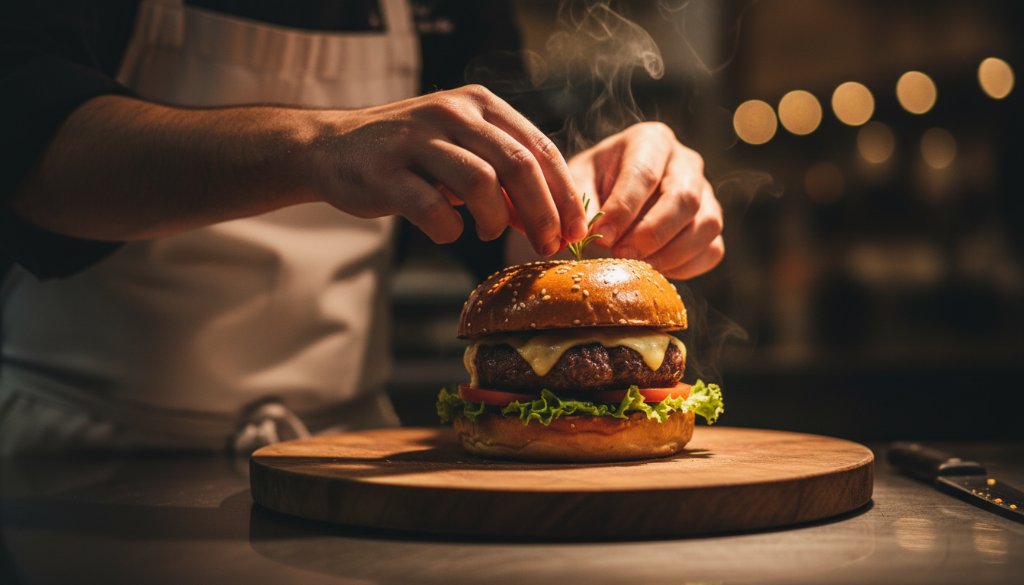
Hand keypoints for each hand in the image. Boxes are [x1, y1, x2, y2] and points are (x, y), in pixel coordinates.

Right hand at [308, 85, 586, 255]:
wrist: (333, 147)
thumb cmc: (411, 156)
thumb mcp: (462, 150)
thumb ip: (504, 175)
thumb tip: (552, 219)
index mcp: (479, 104)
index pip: (539, 147)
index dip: (565, 194)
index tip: (577, 231)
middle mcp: (451, 113)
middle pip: (518, 165)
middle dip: (543, 213)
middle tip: (549, 245)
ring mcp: (416, 140)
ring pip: (481, 183)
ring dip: (496, 220)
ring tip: (490, 233)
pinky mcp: (385, 172)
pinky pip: (433, 209)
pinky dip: (449, 229)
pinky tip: (448, 231)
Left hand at [568, 122, 723, 278]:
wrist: (609, 192)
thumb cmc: (592, 182)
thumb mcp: (577, 182)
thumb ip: (581, 204)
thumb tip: (589, 235)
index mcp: (651, 140)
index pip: (645, 173)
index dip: (624, 209)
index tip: (602, 237)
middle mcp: (686, 161)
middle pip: (684, 198)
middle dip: (651, 234)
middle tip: (620, 255)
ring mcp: (705, 192)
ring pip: (707, 225)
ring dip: (671, 254)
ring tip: (636, 267)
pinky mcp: (711, 223)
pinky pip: (712, 249)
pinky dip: (685, 266)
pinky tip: (654, 270)